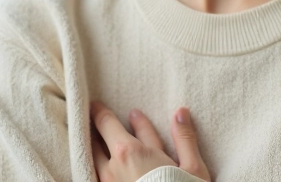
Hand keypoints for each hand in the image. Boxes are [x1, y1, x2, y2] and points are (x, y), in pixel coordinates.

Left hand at [90, 101, 210, 181]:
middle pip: (96, 140)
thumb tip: (180, 112)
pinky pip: (93, 177)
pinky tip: (94, 169)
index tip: (100, 106)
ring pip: (91, 159)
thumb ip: (184, 139)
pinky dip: (93, 169)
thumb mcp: (193, 169)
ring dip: (90, 147)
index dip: (106, 113)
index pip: (112, 124)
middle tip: (88, 115)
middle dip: (92, 126)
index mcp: (132, 152)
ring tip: (88, 141)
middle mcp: (113, 167)